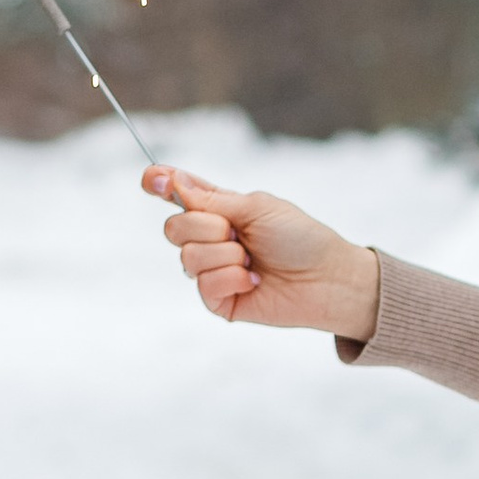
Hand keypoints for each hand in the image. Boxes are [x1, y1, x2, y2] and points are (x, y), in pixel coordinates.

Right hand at [146, 168, 382, 337]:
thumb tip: (173, 181)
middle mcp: (212, 238)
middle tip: (238, 234)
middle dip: (205, 227)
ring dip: (225, 255)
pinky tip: (253, 281)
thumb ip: (213, 198)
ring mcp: (213, 270)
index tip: (151, 178)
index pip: (178, 194)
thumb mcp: (257, 206)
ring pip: (188, 256)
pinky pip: (203, 286)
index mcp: (220, 209)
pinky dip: (231, 279)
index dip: (160, 183)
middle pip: (173, 228)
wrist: (327, 278)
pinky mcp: (219, 300)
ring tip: (252, 261)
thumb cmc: (300, 238)